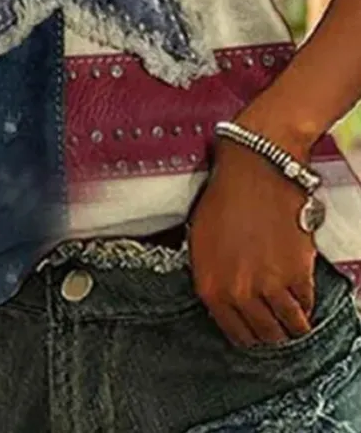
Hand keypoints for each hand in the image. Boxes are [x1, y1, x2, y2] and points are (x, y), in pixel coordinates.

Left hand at [189, 138, 315, 346]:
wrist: (255, 171)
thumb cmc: (225, 197)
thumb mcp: (200, 241)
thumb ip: (211, 275)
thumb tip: (223, 297)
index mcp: (210, 287)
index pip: (233, 332)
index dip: (247, 335)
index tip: (254, 334)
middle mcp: (238, 293)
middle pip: (263, 334)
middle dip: (271, 333)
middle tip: (277, 327)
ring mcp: (270, 286)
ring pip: (289, 326)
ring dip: (293, 325)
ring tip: (295, 320)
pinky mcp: (298, 275)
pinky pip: (306, 303)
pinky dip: (306, 303)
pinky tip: (302, 297)